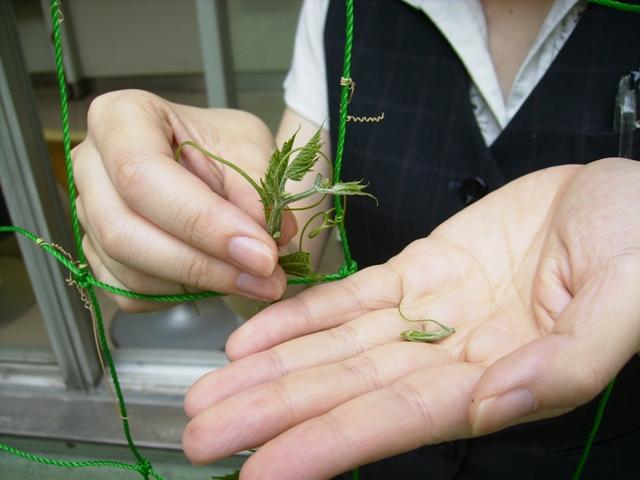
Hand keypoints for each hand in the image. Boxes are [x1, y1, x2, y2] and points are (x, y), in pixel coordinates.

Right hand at [72, 90, 295, 309]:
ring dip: (200, 284)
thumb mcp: (250, 147)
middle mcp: (91, 167)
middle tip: (266, 277)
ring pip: (129, 270)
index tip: (261, 250)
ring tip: (256, 279)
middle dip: (204, 263)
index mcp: (120, 117)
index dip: (203, 221)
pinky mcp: (99, 257)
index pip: (142, 174)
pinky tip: (218, 277)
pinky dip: (182, 294)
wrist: (210, 167)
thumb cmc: (220, 147)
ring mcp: (87, 215)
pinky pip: (132, 293)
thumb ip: (258, 187)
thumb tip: (268, 233)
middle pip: (123, 230)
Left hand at [182, 158, 639, 478]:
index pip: (394, 420)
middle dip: (272, 413)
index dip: (325, 446)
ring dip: (272, 370)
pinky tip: (254, 338)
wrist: (627, 191)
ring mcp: (433, 310)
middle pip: (347, 389)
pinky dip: (302, 317)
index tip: (258, 472)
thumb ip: (567, 357)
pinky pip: (352, 297)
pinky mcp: (422, 269)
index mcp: (503, 376)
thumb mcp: (627, 294)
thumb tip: (501, 398)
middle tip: (202, 434)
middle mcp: (455, 354)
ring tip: (210, 393)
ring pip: (337, 346)